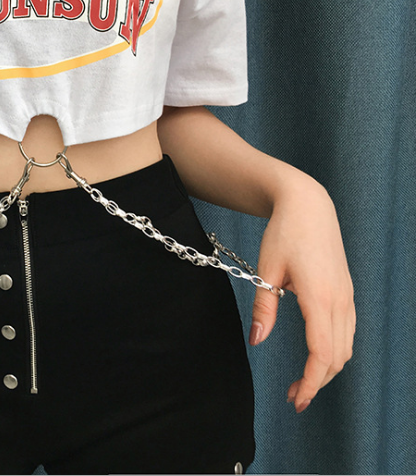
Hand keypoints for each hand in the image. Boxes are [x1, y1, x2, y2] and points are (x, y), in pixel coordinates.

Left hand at [248, 173, 355, 412]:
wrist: (308, 205)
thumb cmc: (284, 233)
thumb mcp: (267, 269)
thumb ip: (264, 307)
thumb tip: (256, 341)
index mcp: (320, 297)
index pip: (322, 353)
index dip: (311, 383)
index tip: (296, 401)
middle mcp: (340, 300)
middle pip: (337, 357)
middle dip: (317, 382)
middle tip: (293, 397)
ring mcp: (347, 296)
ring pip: (346, 346)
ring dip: (327, 368)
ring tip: (301, 380)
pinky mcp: (347, 292)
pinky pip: (347, 331)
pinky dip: (334, 350)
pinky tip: (316, 354)